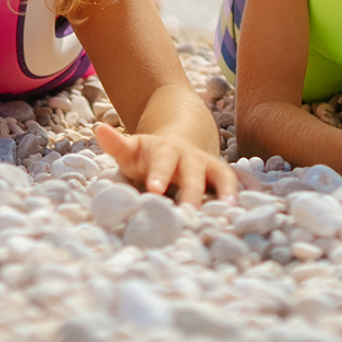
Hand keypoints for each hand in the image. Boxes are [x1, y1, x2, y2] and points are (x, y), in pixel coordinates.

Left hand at [95, 122, 235, 207]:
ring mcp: (209, 166)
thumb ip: (116, 144)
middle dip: (191, 192)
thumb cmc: (149, 155)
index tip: (153, 188)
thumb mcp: (132, 149)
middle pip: (192, 173)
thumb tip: (98, 129)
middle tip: (188, 213)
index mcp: (165, 151)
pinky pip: (235, 183)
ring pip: (220, 176)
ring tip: (227, 212)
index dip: (159, 173)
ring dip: (225, 192)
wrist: (180, 140)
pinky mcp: (222, 177)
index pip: (162, 160)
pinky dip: (242, 194)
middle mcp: (190, 157)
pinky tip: (244, 212)